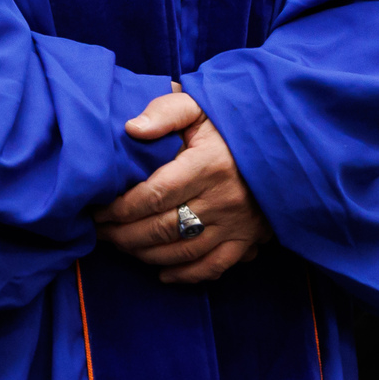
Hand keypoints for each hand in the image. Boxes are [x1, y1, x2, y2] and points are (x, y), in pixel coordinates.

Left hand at [93, 89, 273, 285]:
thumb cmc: (229, 122)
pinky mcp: (248, 239)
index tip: (98, 209)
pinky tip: (162, 273)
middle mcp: (223, 198)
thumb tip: (132, 129)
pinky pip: (214, 266)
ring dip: (146, 254)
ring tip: (121, 247)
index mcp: (207, 164)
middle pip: (163, 227)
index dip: (120, 208)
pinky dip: (186, 274)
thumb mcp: (199, 105)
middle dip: (124, 235)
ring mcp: (237, 223)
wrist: (280, 140)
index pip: (154, 194)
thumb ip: (164, 112)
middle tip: (100, 232)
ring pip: (183, 251)